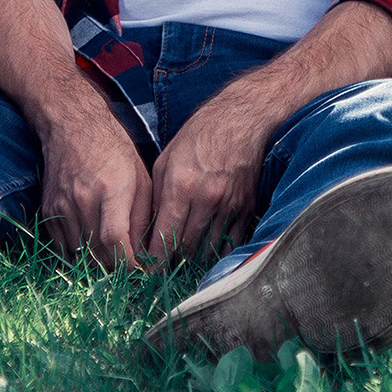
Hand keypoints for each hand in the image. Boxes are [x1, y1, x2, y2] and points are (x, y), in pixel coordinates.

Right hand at [35, 94, 152, 267]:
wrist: (73, 128)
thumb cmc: (115, 151)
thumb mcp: (141, 178)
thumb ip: (142, 216)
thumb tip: (145, 253)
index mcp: (112, 189)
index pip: (116, 240)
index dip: (128, 263)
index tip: (141, 272)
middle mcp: (83, 200)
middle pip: (97, 252)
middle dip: (116, 269)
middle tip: (131, 273)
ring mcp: (62, 206)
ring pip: (79, 253)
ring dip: (98, 264)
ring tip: (114, 264)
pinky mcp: (49, 211)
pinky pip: (62, 246)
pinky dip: (78, 255)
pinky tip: (93, 251)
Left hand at [146, 90, 273, 264]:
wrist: (242, 119)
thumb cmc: (199, 136)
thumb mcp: (166, 161)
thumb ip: (158, 197)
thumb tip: (152, 231)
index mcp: (181, 187)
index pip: (164, 237)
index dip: (154, 261)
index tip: (146, 272)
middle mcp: (206, 199)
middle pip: (186, 248)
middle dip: (171, 263)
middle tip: (161, 271)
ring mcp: (229, 205)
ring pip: (209, 249)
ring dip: (193, 260)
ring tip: (182, 265)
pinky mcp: (246, 207)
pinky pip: (231, 242)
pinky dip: (218, 252)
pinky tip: (207, 255)